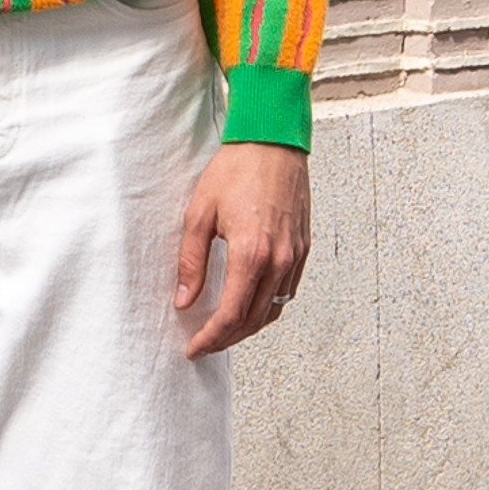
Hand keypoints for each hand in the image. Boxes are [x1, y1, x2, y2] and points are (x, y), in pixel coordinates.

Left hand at [172, 140, 310, 357]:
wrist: (273, 142)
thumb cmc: (236, 169)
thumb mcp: (199, 213)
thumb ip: (191, 261)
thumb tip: (184, 299)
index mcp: (251, 254)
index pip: (231, 315)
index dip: (211, 338)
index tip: (195, 347)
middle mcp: (279, 260)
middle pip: (254, 320)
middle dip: (227, 339)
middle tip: (205, 344)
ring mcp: (295, 256)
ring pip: (273, 309)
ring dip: (248, 326)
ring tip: (224, 329)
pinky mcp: (303, 248)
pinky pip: (287, 291)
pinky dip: (267, 306)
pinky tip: (249, 303)